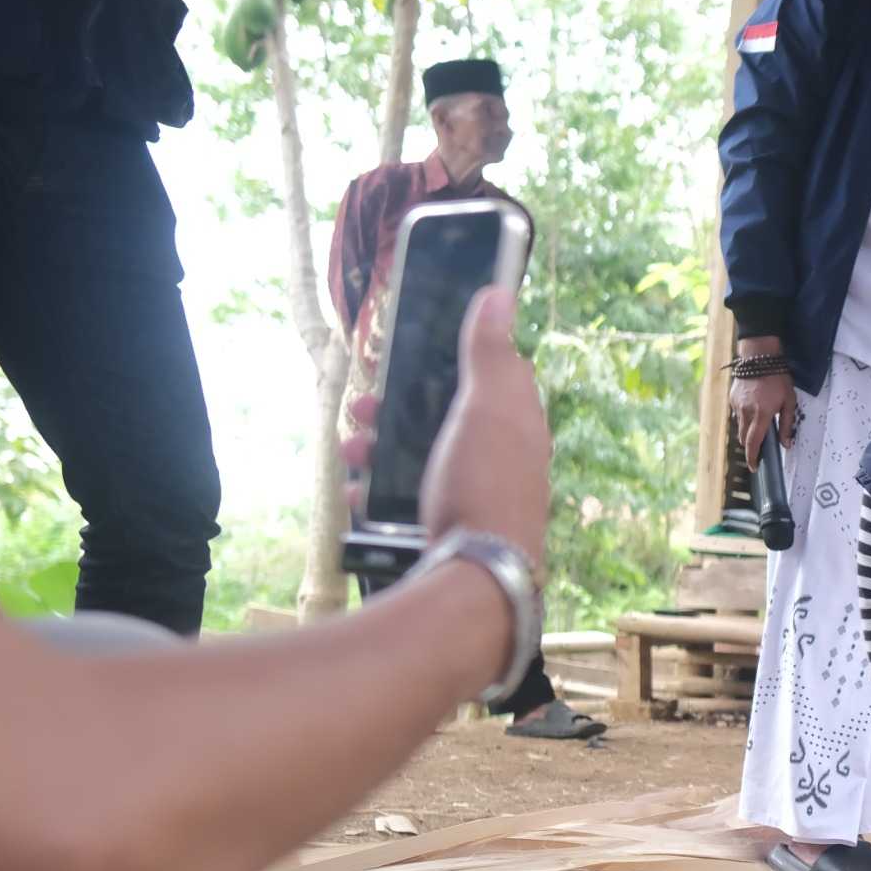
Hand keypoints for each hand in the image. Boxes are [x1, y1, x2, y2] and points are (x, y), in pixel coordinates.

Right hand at [343, 289, 549, 565]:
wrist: (475, 577)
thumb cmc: (484, 483)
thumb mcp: (486, 407)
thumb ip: (489, 353)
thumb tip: (500, 294)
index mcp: (517, 426)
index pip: (491, 379)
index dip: (452, 362)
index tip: (412, 353)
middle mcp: (499, 460)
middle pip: (442, 418)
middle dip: (396, 408)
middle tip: (362, 406)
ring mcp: (471, 495)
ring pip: (416, 458)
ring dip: (377, 449)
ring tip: (352, 450)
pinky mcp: (443, 527)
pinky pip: (402, 501)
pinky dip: (375, 493)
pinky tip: (358, 493)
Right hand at [730, 337, 796, 466]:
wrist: (759, 357)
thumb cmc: (777, 377)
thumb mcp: (789, 401)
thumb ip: (787, 424)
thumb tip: (786, 443)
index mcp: (761, 414)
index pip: (753, 443)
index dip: (753, 457)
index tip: (754, 466)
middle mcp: (746, 412)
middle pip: (744, 438)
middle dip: (750, 447)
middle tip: (759, 450)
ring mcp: (737, 405)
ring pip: (740, 427)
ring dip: (747, 432)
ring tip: (758, 426)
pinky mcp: (732, 399)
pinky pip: (737, 415)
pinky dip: (744, 418)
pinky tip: (753, 410)